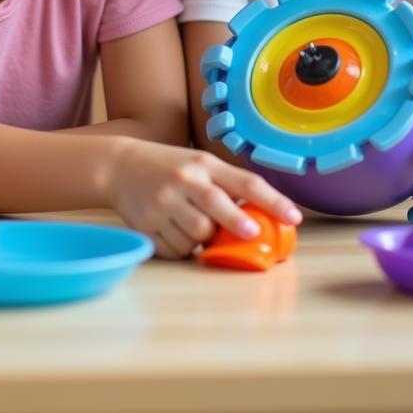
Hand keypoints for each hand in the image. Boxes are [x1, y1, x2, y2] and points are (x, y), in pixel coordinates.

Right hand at [106, 139, 302, 259]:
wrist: (118, 166)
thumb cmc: (168, 166)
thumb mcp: (198, 164)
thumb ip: (225, 185)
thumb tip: (260, 218)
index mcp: (203, 164)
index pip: (245, 182)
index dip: (273, 201)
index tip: (294, 217)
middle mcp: (184, 181)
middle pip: (217, 206)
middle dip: (237, 223)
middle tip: (252, 233)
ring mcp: (163, 203)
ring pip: (196, 235)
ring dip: (203, 240)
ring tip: (196, 228)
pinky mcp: (147, 224)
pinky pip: (175, 248)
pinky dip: (182, 248)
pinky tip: (175, 232)